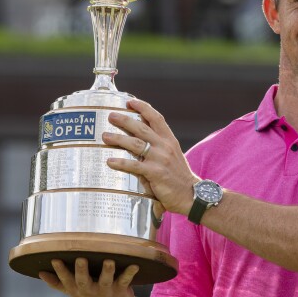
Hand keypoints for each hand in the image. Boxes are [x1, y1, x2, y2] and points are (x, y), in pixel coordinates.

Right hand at [39, 258, 137, 296]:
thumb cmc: (92, 294)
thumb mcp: (74, 291)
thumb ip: (58, 283)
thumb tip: (40, 273)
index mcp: (78, 290)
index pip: (66, 281)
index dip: (60, 272)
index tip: (55, 259)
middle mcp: (90, 291)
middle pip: (83, 282)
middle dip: (81, 271)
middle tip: (80, 259)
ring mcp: (106, 290)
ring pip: (105, 281)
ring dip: (107, 271)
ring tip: (109, 261)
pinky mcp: (120, 288)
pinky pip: (125, 280)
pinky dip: (130, 272)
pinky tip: (134, 264)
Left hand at [103, 99, 198, 215]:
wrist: (192, 195)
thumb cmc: (178, 176)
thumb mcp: (172, 156)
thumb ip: (157, 147)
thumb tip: (136, 139)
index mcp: (170, 140)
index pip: (156, 118)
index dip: (143, 108)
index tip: (130, 101)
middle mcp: (165, 146)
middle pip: (142, 128)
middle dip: (125, 120)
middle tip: (111, 115)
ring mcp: (160, 159)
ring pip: (136, 144)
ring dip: (119, 139)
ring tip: (105, 136)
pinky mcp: (156, 174)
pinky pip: (135, 166)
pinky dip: (121, 163)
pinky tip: (110, 161)